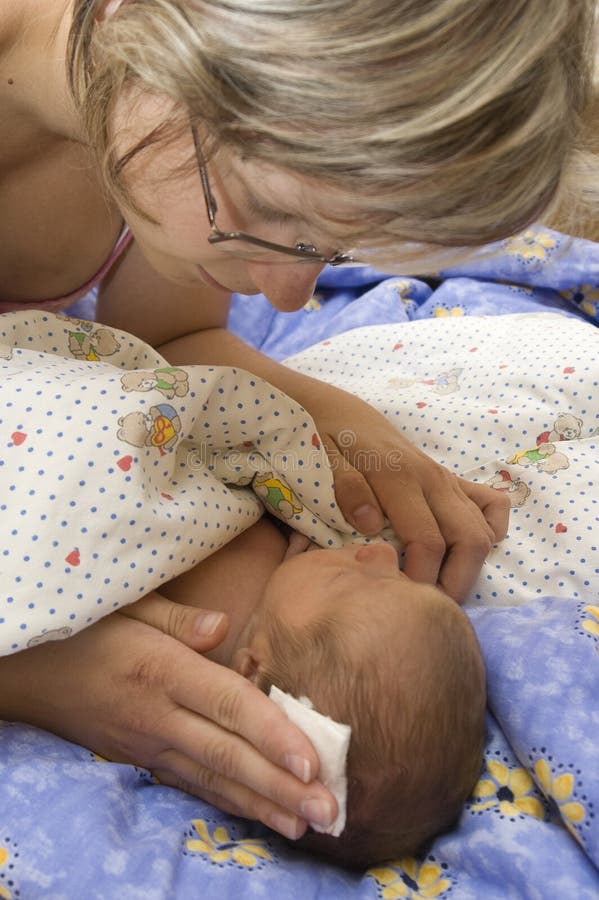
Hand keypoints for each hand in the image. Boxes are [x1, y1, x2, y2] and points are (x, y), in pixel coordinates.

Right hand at [0, 607, 336, 839]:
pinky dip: (228, 804)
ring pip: (214, 780)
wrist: (30, 672)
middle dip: (282, 786)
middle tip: (329, 812)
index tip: (313, 762)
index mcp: (162, 670)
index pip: (228, 705)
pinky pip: (192, 785)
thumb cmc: (86, 629)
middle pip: (229, 754)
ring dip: (263, 805)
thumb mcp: (127, 605)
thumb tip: (223, 627)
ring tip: (307, 827)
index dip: (272, 735)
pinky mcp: (142, 760)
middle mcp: (159, 715)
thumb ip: (178, 620)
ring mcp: (149, 744)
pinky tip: (259, 816)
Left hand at [300, 383, 509, 601]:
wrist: (340, 414)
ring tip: (440, 588)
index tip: (402, 601)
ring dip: (470, 565)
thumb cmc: (327, 444)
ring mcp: (446, 479)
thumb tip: (371, 524)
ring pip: (483, 528)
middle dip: (456, 582)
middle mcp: (432, 478)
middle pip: (470, 540)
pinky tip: (461, 550)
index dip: (421, 579)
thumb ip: (346, 489)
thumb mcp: (322, 461)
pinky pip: (492, 504)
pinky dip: (490, 530)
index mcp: (399, 478)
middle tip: (428, 606)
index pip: (428, 542)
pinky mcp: (452, 480)